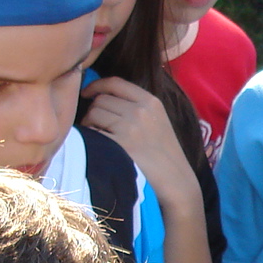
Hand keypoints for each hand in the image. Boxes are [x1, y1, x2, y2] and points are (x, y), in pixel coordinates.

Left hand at [80, 76, 201, 208]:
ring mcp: (130, 128)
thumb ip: (136, 104)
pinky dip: (91, 137)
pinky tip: (99, 146)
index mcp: (151, 101)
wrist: (175, 180)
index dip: (96, 84)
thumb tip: (101, 95)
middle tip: (97, 125)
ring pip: (94, 114)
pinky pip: (93, 132)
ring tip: (100, 136)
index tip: (87, 92)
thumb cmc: (163, 152)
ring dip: (90, 124)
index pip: (115, 82)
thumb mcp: (158, 119)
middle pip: (101, 99)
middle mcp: (140, 111)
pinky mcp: (120, 145)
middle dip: (94, 110)